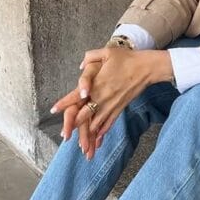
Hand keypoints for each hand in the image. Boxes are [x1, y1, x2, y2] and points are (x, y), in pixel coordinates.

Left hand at [50, 48, 168, 160]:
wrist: (146, 68)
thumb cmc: (127, 59)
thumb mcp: (107, 52)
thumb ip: (90, 57)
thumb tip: (81, 66)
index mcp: (96, 84)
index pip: (75, 96)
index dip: (64, 103)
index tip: (53, 110)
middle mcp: (102, 98)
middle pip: (84, 115)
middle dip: (73, 127)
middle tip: (65, 137)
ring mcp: (111, 105)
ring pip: (97, 123)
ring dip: (89, 135)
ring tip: (83, 147)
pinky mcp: (120, 107)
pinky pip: (109, 122)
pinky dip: (103, 131)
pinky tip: (99, 139)